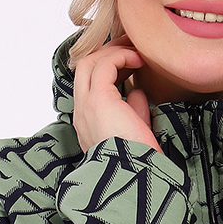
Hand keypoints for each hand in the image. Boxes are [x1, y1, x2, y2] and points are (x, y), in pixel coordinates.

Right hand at [72, 34, 163, 155]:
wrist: (137, 176)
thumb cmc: (140, 159)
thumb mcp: (135, 131)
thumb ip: (133, 110)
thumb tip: (137, 92)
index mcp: (88, 123)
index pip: (89, 86)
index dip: (109, 69)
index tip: (130, 64)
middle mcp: (82, 113)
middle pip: (84, 68)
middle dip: (106, 52)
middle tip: (130, 47)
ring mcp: (86, 106)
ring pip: (89, 62)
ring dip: (113, 51)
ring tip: (136, 50)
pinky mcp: (98, 100)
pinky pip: (105, 65)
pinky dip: (122, 56)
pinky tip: (139, 59)